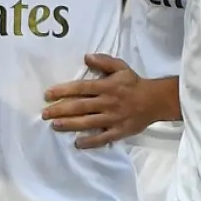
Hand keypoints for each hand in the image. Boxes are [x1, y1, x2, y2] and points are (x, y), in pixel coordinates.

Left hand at [42, 54, 166, 148]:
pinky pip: (102, 138)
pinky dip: (90, 141)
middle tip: (45, 113)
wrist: (155, 101)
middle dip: (60, 110)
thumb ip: (104, 61)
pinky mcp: (119, 131)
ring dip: (70, 124)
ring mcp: (113, 118)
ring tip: (55, 125)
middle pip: (80, 106)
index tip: (48, 94)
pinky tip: (78, 143)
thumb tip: (86, 57)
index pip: (80, 88)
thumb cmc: (134, 83)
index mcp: (106, 86)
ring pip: (87, 122)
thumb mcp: (121, 67)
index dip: (63, 91)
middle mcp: (107, 102)